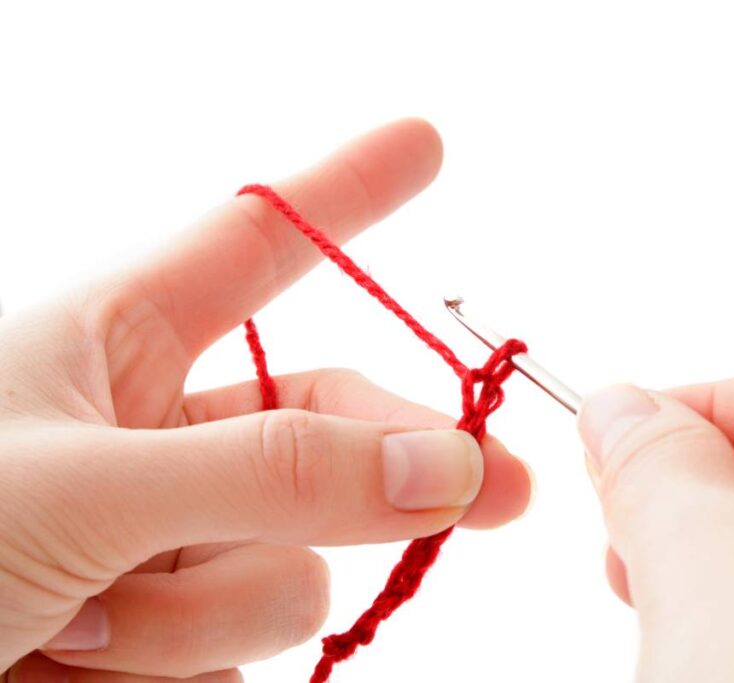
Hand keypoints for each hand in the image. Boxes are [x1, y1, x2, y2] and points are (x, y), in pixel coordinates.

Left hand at [0, 119, 531, 681]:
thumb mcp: (78, 487)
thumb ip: (272, 473)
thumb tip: (440, 465)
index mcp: (114, 343)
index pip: (260, 243)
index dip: (348, 190)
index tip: (423, 142)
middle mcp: (156, 431)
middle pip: (330, 420)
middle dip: (410, 458)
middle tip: (502, 493)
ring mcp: (170, 538)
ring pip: (295, 559)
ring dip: (220, 609)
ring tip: (93, 630)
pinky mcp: (170, 633)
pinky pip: (252, 644)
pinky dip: (193, 665)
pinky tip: (91, 667)